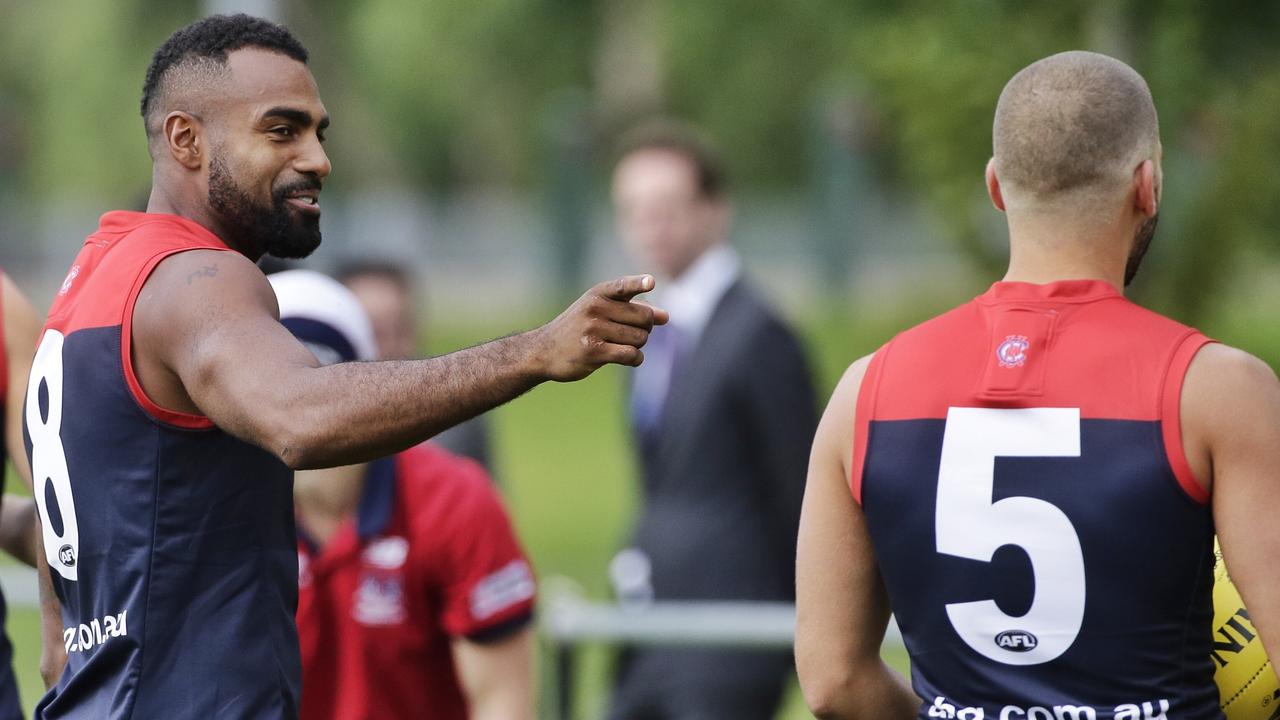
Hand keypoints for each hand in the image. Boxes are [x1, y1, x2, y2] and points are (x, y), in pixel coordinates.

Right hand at [533, 275, 668, 381]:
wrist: (544, 350)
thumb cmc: (580, 328)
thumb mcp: (601, 310)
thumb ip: (634, 309)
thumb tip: (665, 316)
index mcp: (598, 294)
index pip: (623, 286)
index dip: (638, 283)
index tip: (651, 282)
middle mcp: (595, 308)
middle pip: (644, 318)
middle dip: (645, 329)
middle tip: (631, 333)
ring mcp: (593, 329)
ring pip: (640, 338)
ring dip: (638, 346)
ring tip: (621, 345)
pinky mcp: (593, 351)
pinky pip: (631, 355)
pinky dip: (635, 359)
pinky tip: (628, 358)